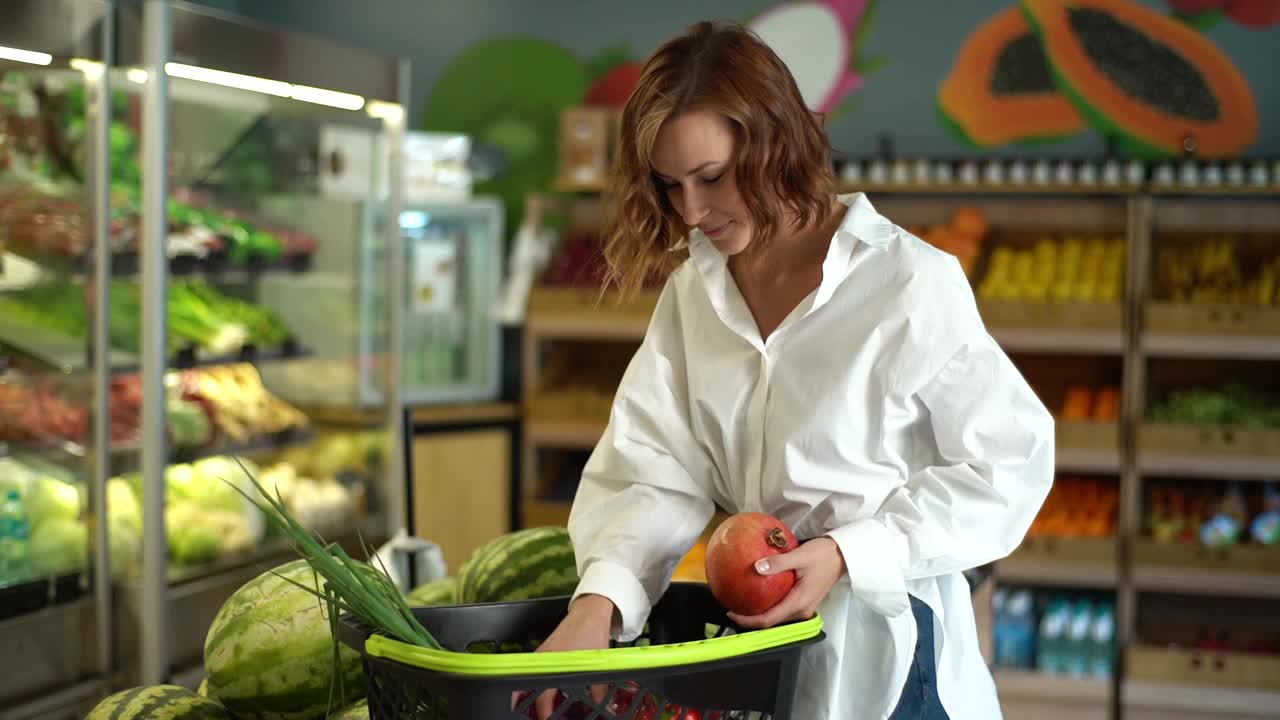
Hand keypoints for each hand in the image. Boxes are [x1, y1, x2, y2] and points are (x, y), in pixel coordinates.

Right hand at [513, 594, 613, 718]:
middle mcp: (543, 659)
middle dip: (529, 703)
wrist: (590, 610)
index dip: (544, 712)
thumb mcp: (598, 664)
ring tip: (537, 707)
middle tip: (535, 715)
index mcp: (555, 664)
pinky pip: (535, 669)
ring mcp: (541, 653)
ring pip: (530, 678)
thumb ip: (599, 690)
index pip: (543, 696)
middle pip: (527, 687)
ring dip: (532, 692)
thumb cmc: (592, 634)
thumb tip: (606, 708)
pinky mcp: (544, 649)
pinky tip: (545, 689)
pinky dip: (537, 681)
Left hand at [726, 537, 845, 628]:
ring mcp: (805, 607)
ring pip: (777, 617)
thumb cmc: (824, 554)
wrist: (843, 555)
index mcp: (799, 603)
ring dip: (759, 613)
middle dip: (750, 618)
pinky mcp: (805, 602)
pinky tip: (759, 595)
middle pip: (771, 622)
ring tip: (742, 602)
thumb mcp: (800, 555)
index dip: (748, 620)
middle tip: (732, 606)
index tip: (731, 612)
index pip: (768, 619)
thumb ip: (778, 563)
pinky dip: (769, 606)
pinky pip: (783, 609)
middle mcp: (802, 610)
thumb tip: (756, 567)